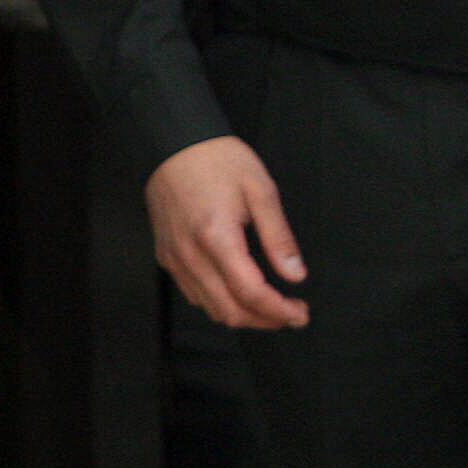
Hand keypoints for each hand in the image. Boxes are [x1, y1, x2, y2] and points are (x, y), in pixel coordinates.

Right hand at [145, 135, 308, 328]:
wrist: (174, 146)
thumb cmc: (220, 161)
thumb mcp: (261, 190)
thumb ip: (279, 237)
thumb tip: (296, 275)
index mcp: (217, 238)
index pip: (250, 292)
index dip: (278, 310)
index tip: (301, 313)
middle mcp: (190, 256)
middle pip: (228, 310)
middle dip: (264, 321)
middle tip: (293, 314)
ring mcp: (175, 259)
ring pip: (209, 308)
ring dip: (243, 316)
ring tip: (273, 308)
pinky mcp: (167, 257)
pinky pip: (194, 294)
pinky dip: (221, 303)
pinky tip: (242, 294)